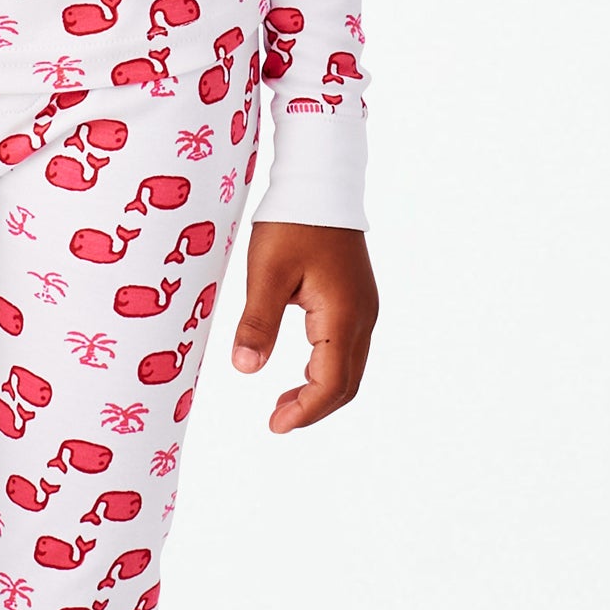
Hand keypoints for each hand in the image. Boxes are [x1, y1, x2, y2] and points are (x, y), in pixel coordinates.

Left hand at [231, 221, 377, 433]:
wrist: (321, 183)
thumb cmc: (293, 223)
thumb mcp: (266, 272)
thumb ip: (257, 322)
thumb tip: (245, 368)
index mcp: (341, 314)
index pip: (331, 382)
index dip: (305, 411)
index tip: (275, 426)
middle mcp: (362, 317)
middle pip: (347, 383)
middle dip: (313, 408)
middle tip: (275, 421)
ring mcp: (364, 309)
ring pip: (350, 368)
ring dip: (320, 391)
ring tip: (283, 403)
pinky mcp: (357, 301)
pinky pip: (348, 349)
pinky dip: (326, 370)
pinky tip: (300, 371)